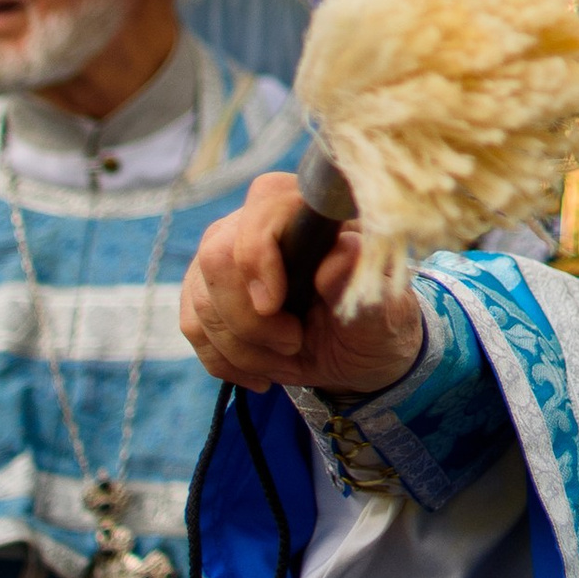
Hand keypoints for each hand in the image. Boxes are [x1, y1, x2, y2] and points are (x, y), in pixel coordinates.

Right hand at [180, 174, 424, 399]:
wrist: (359, 350)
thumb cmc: (376, 318)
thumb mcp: (384, 309)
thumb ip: (360, 283)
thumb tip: (341, 253)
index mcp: (312, 209)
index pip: (263, 205)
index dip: (257, 255)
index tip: (273, 306)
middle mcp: (261, 220)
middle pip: (217, 256)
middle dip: (250, 319)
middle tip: (293, 343)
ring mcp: (227, 253)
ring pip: (201, 299)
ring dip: (243, 349)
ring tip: (288, 360)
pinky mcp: (207, 291)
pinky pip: (194, 326)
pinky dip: (225, 361)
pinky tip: (261, 373)